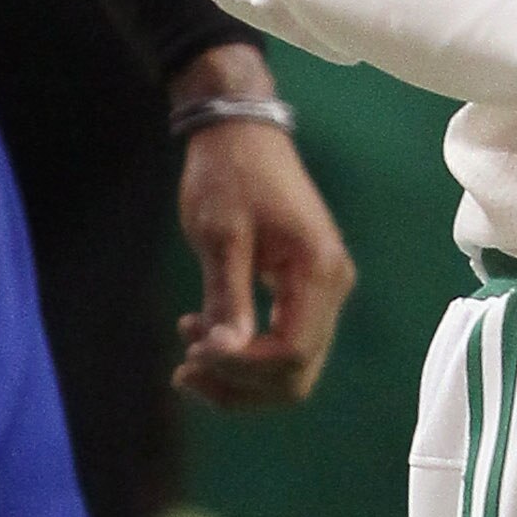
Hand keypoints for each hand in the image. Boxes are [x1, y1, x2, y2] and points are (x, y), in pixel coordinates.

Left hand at [171, 46, 356, 409]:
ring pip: (291, 367)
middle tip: (184, 369)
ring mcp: (322, 289)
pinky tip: (205, 338)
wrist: (240, 133)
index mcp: (318, 271)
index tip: (193, 354)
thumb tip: (221, 356)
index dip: (242, 369)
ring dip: (240, 375)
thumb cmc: (229, 176)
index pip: (292, 354)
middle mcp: (332, 286)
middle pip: (297, 372)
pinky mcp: (305, 288)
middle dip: (240, 383)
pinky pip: (283, 343)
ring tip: (188, 355)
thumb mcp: (221, 236)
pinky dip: (246, 355)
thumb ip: (227, 299)